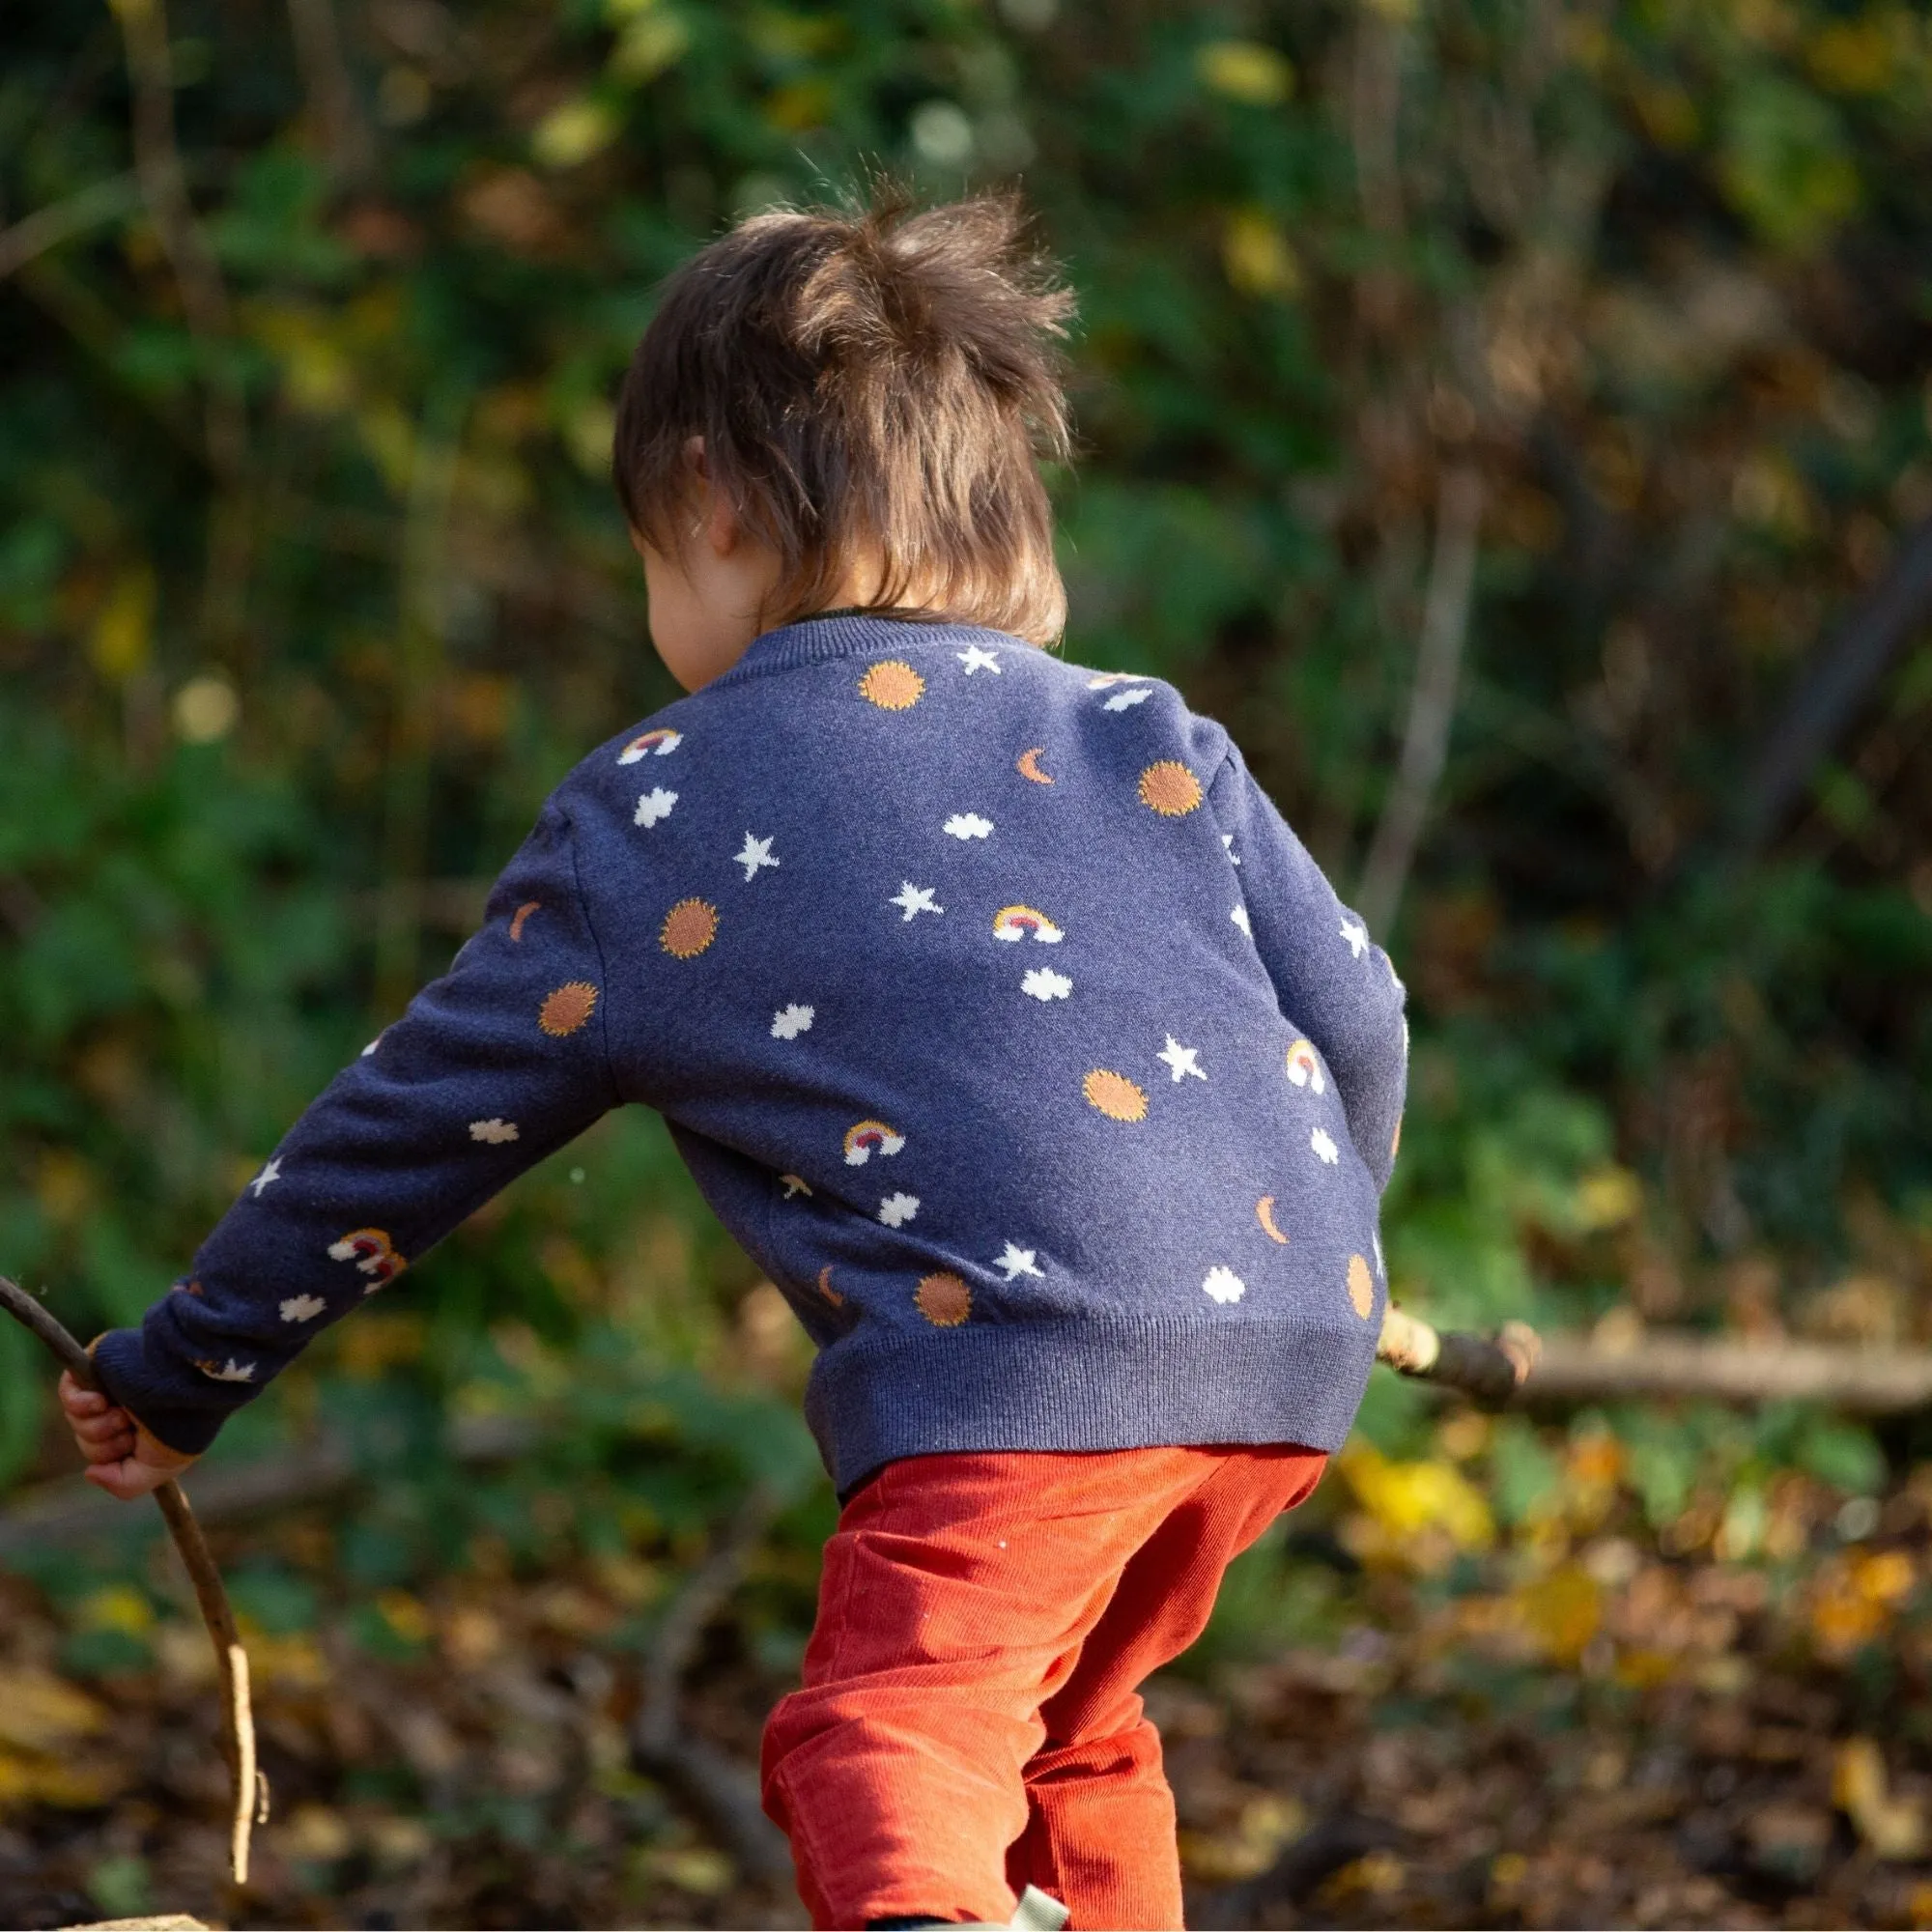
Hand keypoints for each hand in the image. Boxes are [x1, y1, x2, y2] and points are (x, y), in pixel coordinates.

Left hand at [58, 1370, 197, 1499]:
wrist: (186, 1386)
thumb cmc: (181, 1427)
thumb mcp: (157, 1471)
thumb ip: (123, 1485)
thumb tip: (89, 1473)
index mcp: (138, 1428)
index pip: (103, 1454)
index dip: (113, 1459)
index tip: (134, 1451)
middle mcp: (122, 1407)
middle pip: (88, 1441)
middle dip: (106, 1446)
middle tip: (131, 1433)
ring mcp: (109, 1386)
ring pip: (78, 1421)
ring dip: (98, 1427)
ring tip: (124, 1415)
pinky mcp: (98, 1366)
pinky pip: (68, 1392)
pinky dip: (79, 1404)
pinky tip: (101, 1402)